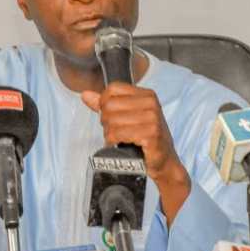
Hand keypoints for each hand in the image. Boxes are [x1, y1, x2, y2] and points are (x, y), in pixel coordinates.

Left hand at [81, 82, 190, 224]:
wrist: (164, 161)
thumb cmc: (146, 138)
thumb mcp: (128, 117)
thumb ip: (106, 104)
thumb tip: (85, 94)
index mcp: (146, 95)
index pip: (112, 89)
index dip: (104, 103)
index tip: (110, 116)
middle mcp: (150, 103)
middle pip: (109, 105)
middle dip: (106, 122)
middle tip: (116, 131)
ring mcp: (152, 118)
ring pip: (111, 121)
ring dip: (110, 134)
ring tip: (119, 139)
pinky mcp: (151, 134)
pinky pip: (118, 133)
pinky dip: (114, 142)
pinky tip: (121, 144)